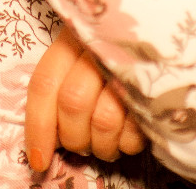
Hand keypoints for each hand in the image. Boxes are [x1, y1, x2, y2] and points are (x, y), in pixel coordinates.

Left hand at [25, 25, 145, 171]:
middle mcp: (98, 47)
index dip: (38, 126)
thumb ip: (57, 91)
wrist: (156, 35)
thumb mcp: (77, 61)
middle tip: (81, 144)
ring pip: (104, 120)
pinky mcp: (156, 86)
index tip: (38, 161)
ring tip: (106, 142)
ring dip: (102, 145)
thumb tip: (40, 144)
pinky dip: (127, 143)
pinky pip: (135, 129)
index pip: (45, 84)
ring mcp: (130, 66)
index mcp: (72, 38)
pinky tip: (128, 133)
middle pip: (73, 103)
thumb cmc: (108, 56)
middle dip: (74, 137)